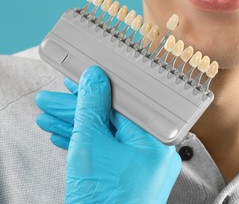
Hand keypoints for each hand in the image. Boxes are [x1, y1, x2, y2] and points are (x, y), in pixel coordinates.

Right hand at [36, 66, 181, 202]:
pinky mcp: (131, 175)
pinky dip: (87, 143)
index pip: (128, 99)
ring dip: (78, 124)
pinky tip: (64, 134)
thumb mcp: (91, 145)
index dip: (100, 85)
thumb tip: (94, 79)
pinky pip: (110, 151)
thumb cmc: (104, 200)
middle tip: (57, 99)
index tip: (82, 79)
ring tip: (51, 116)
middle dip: (80, 108)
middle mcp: (155, 150)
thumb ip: (92, 107)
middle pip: (115, 117)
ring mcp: (143, 164)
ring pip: (109, 134)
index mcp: (156, 138)